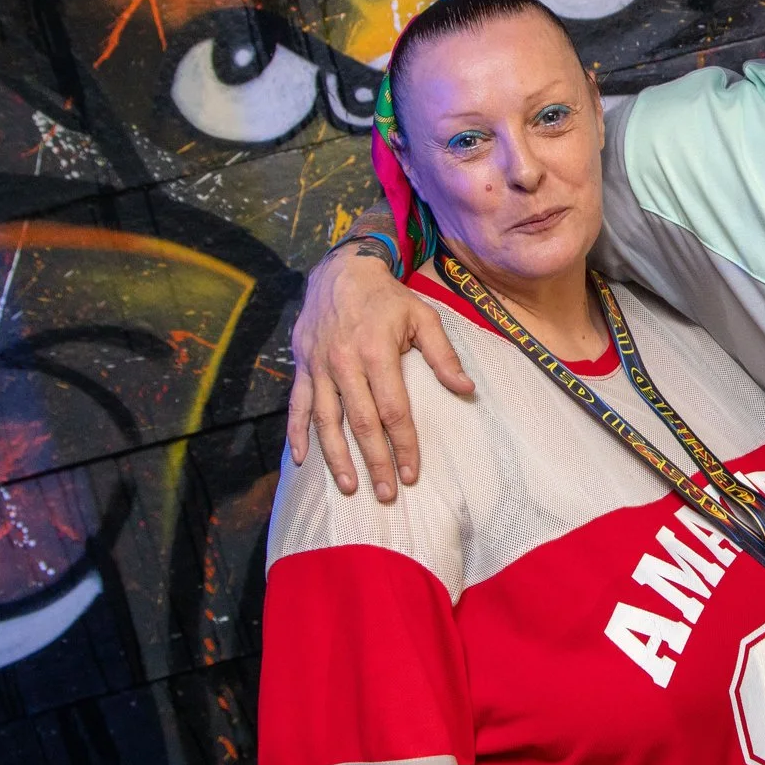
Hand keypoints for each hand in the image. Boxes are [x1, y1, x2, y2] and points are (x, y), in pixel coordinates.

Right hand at [285, 245, 474, 500]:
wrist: (341, 270)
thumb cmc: (388, 298)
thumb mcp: (423, 316)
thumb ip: (443, 355)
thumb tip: (467, 390)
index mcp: (377, 353)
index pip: (393, 410)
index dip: (404, 444)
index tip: (413, 473)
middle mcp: (345, 363)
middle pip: (362, 423)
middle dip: (375, 462)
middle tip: (387, 494)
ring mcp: (319, 367)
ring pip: (327, 420)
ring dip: (337, 457)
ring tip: (350, 486)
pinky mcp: (302, 367)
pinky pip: (298, 405)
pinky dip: (297, 434)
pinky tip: (303, 460)